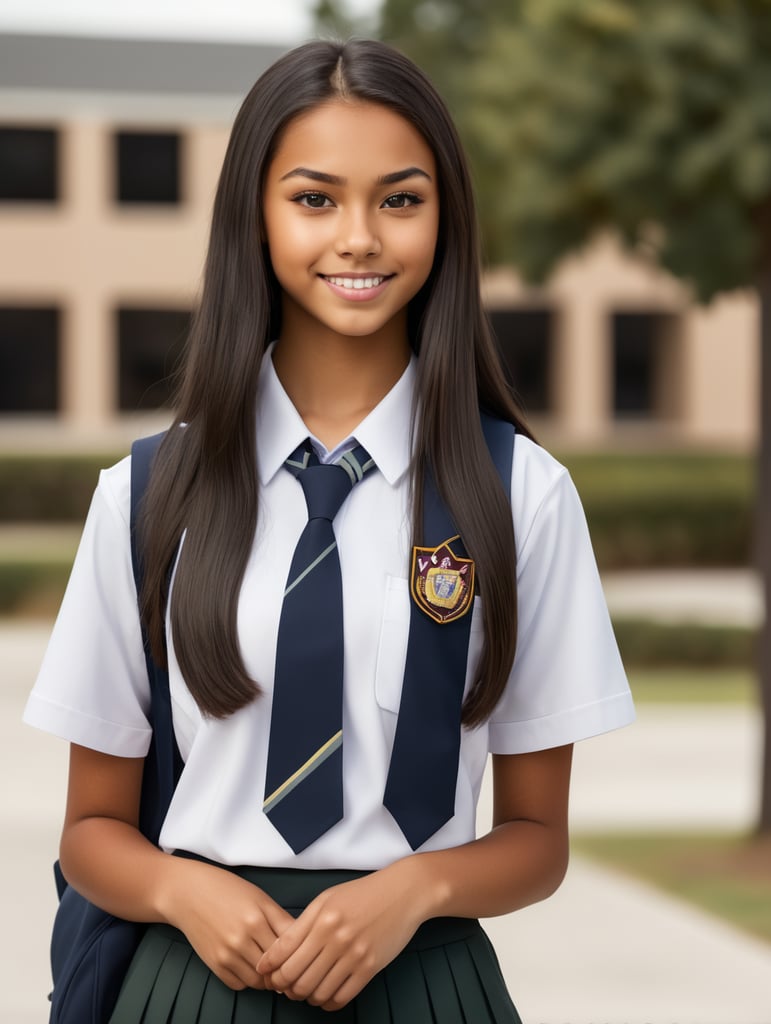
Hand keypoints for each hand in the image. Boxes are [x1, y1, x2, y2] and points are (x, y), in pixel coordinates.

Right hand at [163, 858, 294, 990]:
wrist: (188, 893)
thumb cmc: (227, 890)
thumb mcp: (260, 898)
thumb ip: (282, 920)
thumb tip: (302, 942)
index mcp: (258, 919)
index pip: (289, 949)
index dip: (298, 953)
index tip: (302, 953)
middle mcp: (242, 939)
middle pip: (275, 968)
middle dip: (284, 967)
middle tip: (288, 963)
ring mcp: (227, 955)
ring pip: (258, 981)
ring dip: (267, 977)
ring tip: (269, 964)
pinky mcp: (214, 965)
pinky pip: (239, 985)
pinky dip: (248, 979)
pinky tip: (249, 965)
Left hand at [256, 862, 425, 1009]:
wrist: (402, 893)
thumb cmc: (362, 894)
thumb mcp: (327, 899)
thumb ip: (303, 924)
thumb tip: (279, 952)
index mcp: (321, 919)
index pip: (283, 953)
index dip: (270, 969)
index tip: (267, 974)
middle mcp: (335, 938)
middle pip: (296, 977)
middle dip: (285, 987)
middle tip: (285, 987)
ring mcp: (353, 955)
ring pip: (317, 992)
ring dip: (306, 997)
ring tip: (305, 992)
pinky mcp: (370, 968)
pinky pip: (341, 997)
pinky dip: (327, 1003)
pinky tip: (324, 997)